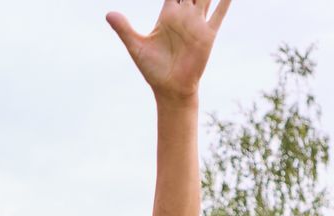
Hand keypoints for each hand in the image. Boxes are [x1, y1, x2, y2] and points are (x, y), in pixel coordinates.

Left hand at [107, 0, 231, 99]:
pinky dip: (225, 2)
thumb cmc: (154, 69)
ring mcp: (197, 24)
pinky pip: (218, 15)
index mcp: (168, 14)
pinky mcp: (207, 35)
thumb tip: (108, 14)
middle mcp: (184, 15)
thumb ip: (124, 28)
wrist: (170, 89)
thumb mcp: (136, 46)